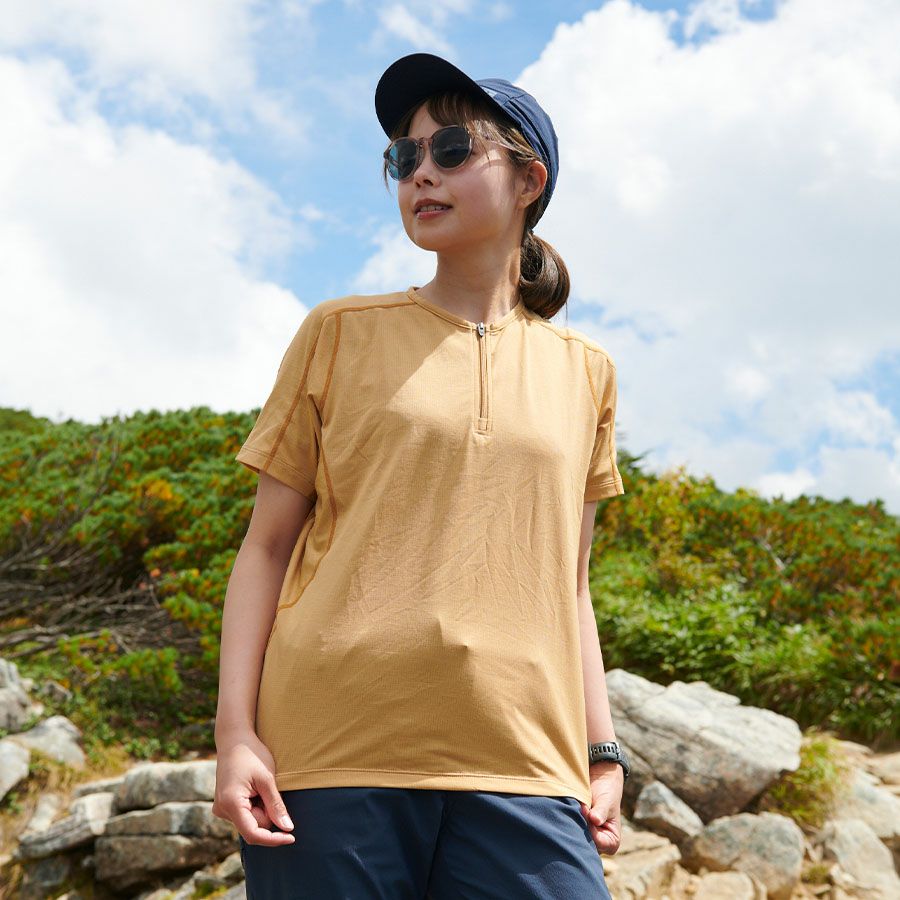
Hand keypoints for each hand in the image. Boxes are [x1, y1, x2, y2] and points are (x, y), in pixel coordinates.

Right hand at [212, 729, 295, 845]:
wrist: (234, 739)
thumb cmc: (252, 754)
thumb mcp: (267, 779)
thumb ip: (276, 805)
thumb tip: (287, 829)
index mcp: (231, 804)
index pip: (253, 834)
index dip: (273, 839)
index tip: (291, 837)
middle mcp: (222, 810)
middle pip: (254, 826)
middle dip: (267, 812)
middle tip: (267, 788)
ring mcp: (221, 808)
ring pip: (251, 820)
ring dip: (261, 807)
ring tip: (258, 785)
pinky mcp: (225, 805)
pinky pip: (245, 814)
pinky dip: (255, 805)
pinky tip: (253, 788)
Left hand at [579, 762, 622, 854]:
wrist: (599, 780)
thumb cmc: (607, 792)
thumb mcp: (606, 801)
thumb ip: (601, 812)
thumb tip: (595, 820)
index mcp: (612, 842)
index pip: (598, 843)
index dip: (590, 828)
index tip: (585, 810)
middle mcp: (600, 844)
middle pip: (585, 843)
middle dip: (580, 826)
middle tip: (580, 808)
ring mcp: (588, 838)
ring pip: (576, 837)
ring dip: (574, 822)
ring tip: (578, 807)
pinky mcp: (578, 830)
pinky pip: (571, 830)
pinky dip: (570, 819)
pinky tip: (571, 808)